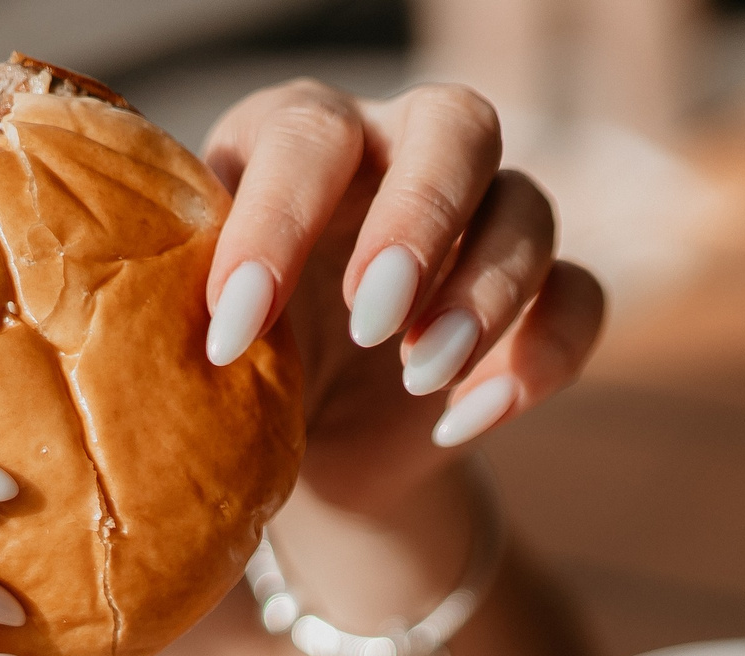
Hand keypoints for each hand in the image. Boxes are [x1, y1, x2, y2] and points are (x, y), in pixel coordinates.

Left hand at [195, 81, 607, 519]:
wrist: (314, 442)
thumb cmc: (244, 363)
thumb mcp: (201, 332)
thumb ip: (191, 304)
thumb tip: (164, 325)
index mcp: (305, 138)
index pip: (309, 135)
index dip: (278, 223)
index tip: (238, 327)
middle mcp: (406, 154)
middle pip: (458, 124)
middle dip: (421, 220)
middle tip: (373, 319)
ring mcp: (486, 218)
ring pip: (529, 210)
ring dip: (484, 296)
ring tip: (419, 377)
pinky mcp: (541, 295)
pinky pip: (580, 298)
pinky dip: (538, 359)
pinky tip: (466, 418)